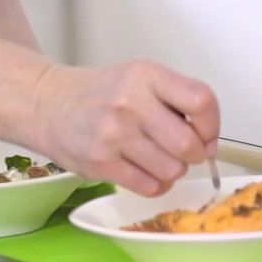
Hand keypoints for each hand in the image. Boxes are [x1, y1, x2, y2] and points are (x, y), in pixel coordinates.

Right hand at [27, 60, 218, 194]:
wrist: (49, 104)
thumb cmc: (103, 93)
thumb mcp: (141, 78)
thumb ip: (177, 100)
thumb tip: (210, 143)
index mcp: (147, 75)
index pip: (201, 101)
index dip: (212, 125)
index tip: (206, 134)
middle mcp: (130, 102)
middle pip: (189, 144)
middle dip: (195, 154)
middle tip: (184, 151)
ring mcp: (113, 134)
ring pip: (172, 170)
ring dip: (173, 170)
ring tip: (158, 158)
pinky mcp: (100, 163)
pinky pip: (150, 187)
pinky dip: (155, 184)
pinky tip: (144, 170)